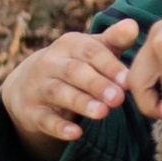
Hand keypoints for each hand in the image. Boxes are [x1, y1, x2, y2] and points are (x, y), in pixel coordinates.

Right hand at [0, 17, 139, 146]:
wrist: (28, 85)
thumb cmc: (75, 65)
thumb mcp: (92, 51)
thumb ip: (114, 40)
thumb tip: (133, 26)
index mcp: (69, 44)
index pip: (90, 51)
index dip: (109, 65)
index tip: (127, 80)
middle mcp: (50, 62)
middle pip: (74, 71)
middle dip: (96, 84)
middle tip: (118, 98)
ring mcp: (38, 87)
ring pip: (58, 93)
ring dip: (81, 103)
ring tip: (102, 113)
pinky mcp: (31, 112)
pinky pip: (45, 120)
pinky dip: (59, 127)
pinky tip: (76, 134)